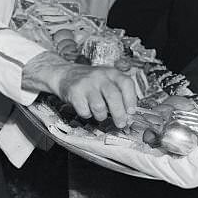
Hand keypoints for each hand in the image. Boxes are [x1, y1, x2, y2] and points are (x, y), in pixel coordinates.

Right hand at [22, 51, 137, 127]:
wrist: (65, 74)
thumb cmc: (90, 82)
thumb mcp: (107, 81)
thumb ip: (119, 95)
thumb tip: (128, 116)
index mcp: (112, 73)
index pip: (127, 84)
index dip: (131, 100)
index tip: (131, 112)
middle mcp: (100, 76)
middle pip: (114, 96)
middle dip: (119, 114)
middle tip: (121, 124)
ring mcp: (86, 84)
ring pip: (99, 107)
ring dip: (101, 116)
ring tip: (99, 114)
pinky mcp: (74, 92)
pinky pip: (84, 111)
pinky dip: (87, 115)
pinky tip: (86, 109)